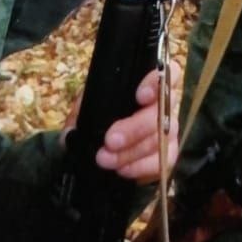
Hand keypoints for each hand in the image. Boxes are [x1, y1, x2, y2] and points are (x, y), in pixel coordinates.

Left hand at [62, 63, 182, 183]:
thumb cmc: (99, 119)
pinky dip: (140, 167)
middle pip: (161, 112)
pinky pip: (162, 161)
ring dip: (131, 151)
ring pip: (160, 138)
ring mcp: (169, 129)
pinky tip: (122, 169)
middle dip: (135, 128)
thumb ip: (82, 113)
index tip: (139, 96)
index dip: (157, 82)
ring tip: (105, 159)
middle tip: (110, 141)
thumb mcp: (87, 110)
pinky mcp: (169, 154)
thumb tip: (72, 134)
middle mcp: (164, 104)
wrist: (103, 148)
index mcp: (147, 84)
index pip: (168, 71)